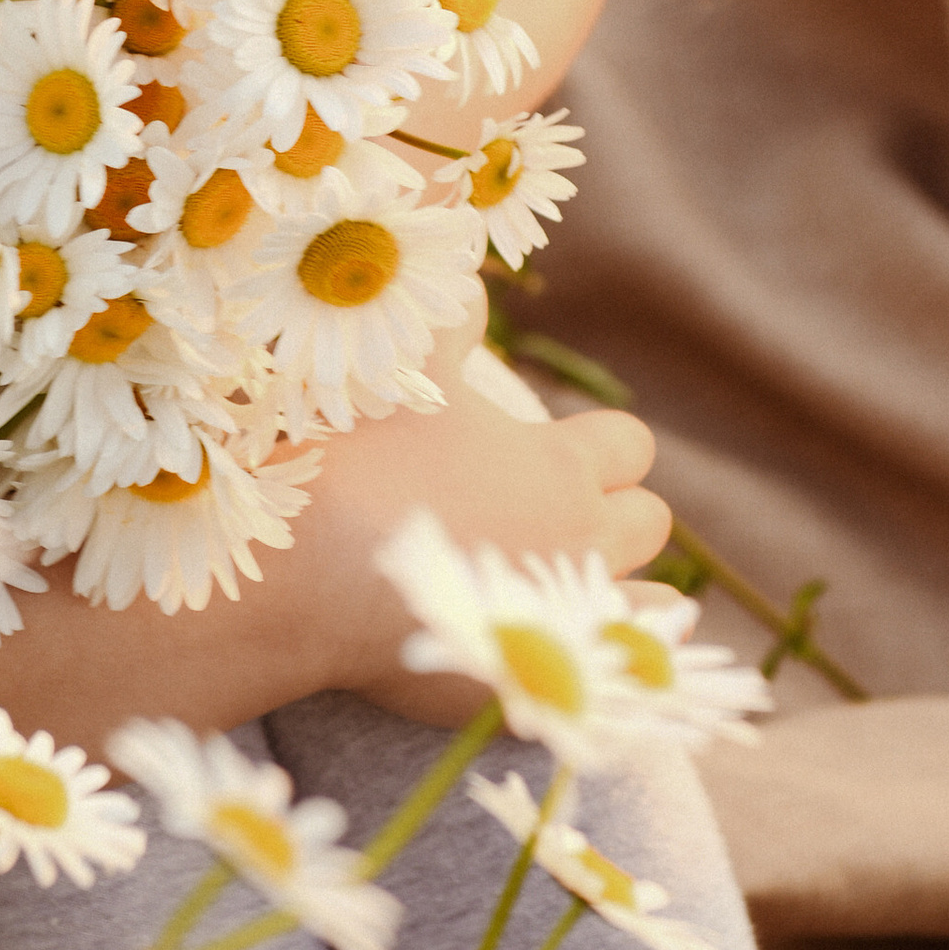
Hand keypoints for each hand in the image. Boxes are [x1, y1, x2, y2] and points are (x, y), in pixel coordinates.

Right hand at [300, 321, 671, 723]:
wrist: (301, 575)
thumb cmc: (358, 458)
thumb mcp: (404, 361)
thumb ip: (448, 314)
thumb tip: (468, 258)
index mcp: (559, 469)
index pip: (627, 445)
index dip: (598, 445)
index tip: (555, 451)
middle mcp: (580, 546)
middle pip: (647, 524)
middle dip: (614, 514)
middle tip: (554, 517)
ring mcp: (561, 626)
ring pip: (647, 610)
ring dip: (618, 594)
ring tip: (570, 590)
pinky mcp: (530, 691)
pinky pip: (609, 684)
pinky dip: (599, 666)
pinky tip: (563, 653)